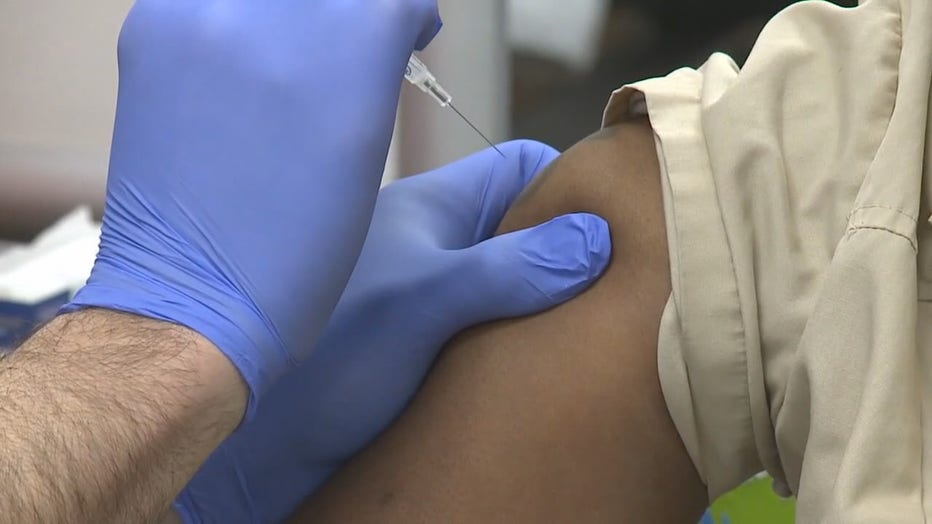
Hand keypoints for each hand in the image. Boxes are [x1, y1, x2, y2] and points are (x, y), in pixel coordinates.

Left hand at [64, 1, 442, 409]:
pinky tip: (257, 69)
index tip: (414, 35)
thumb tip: (384, 19)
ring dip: (301, 13)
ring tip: (306, 62)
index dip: (408, 12)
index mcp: (342, 52)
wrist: (194, 300)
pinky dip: (247, 20)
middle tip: (358, 52)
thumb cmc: (295, 253)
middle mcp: (264, 17)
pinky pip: (216, 1)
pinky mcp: (151, 34)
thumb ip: (376, 59)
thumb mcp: (365, 150)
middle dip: (352, 14)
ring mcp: (196, 19)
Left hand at [175, 141, 611, 522]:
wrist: (255, 436)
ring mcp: (424, 293)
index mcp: (431, 208)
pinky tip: (538, 364)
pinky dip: (514, 337)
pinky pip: (484, 323)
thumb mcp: (428, 300)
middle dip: (566, 247)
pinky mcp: (418, 342)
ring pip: (504, 277)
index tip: (615, 216)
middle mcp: (429, 244)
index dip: (568, 181)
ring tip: (587, 328)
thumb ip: (512, 268)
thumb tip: (594, 239)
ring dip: (541, 299)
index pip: (518, 166)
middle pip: (519, 224)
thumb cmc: (324, 354)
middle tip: (617, 282)